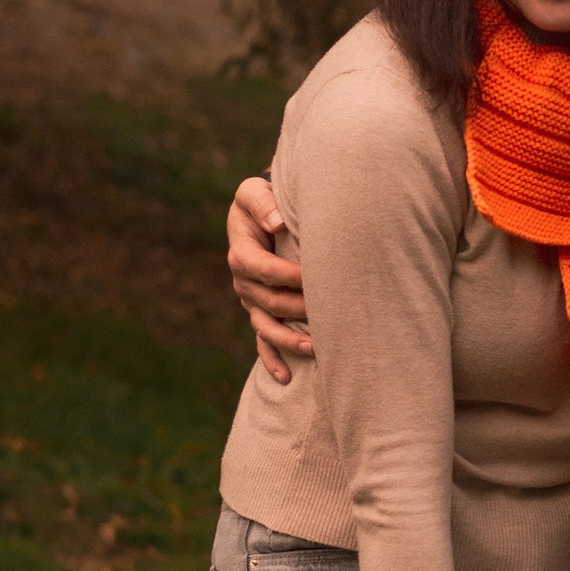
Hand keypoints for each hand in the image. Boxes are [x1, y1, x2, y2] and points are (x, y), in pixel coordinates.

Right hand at [229, 173, 312, 383]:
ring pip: (267, 327)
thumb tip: (278, 223)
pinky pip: (263, 341)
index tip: (312, 276)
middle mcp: (243, 281)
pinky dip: (272, 360)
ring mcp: (251, 301)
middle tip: (328, 311)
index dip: (286, 274)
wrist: (264, 213)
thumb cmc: (264, 200)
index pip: (262, 269)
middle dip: (297, 308)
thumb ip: (262, 203)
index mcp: (241, 253)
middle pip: (269, 301)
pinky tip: (287, 378)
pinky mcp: (260, 312)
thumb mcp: (254, 192)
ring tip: (315, 349)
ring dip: (289, 341)